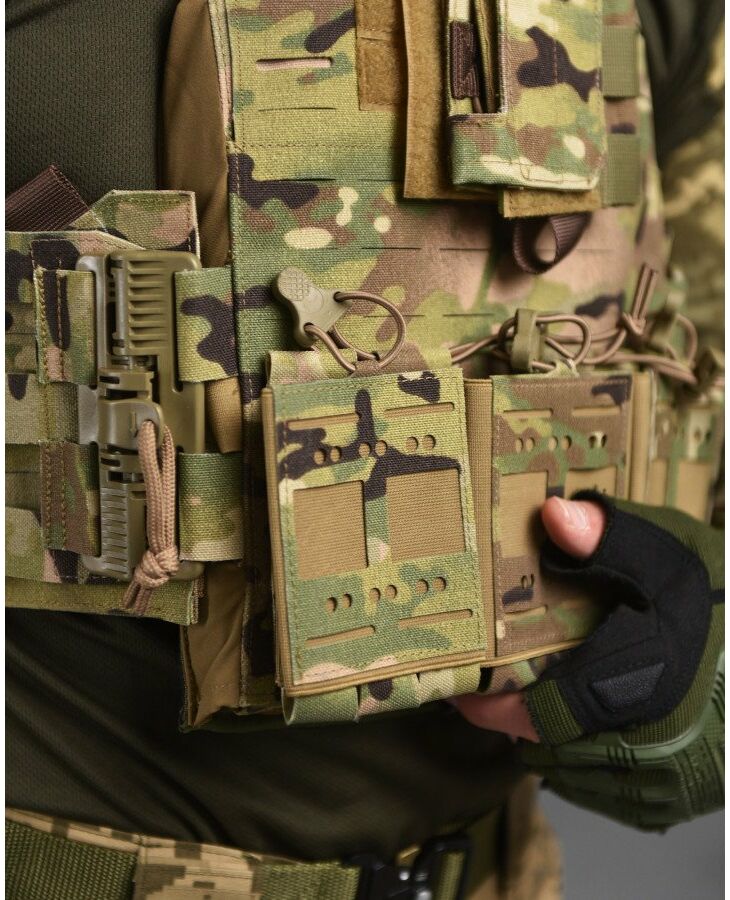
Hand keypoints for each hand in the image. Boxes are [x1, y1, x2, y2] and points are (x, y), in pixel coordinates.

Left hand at [453, 493, 723, 829]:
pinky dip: (585, 761)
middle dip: (518, 716)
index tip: (463, 691)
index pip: (542, 715)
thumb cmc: (727, 602)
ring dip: (550, 739)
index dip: (492, 707)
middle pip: (550, 747)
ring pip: (573, 774)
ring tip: (537, 697)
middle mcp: (655, 745)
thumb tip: (553, 516)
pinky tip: (586, 723)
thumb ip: (612, 537)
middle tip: (499, 684)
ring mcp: (669, 782)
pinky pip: (605, 794)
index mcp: (646, 682)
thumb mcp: (672, 554)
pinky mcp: (678, 800)